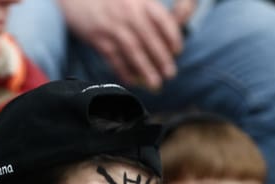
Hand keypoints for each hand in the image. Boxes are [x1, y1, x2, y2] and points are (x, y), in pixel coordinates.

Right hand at [58, 0, 193, 88]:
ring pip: (133, 50)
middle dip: (161, 57)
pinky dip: (124, 71)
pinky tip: (133, 81)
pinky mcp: (97, 38)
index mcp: (140, 0)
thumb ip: (151, 11)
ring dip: (145, 68)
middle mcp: (127, 11)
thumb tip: (174, 26)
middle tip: (171, 74)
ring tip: (156, 83)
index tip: (177, 50)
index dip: (172, 36)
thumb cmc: (110, 0)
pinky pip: (114, 58)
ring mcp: (111, 26)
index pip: (162, 19)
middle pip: (149, 38)